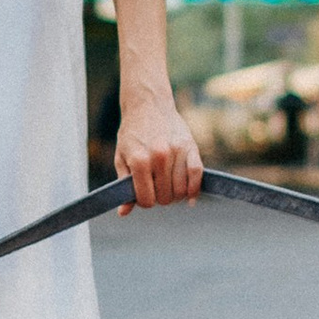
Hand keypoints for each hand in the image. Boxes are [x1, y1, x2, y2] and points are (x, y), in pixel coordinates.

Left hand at [115, 93, 203, 212]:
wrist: (148, 105)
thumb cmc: (132, 134)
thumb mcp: (121, 158)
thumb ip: (124, 186)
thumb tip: (123, 213)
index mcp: (139, 160)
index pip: (146, 199)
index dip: (145, 203)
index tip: (144, 197)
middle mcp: (159, 156)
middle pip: (165, 197)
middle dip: (160, 198)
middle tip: (157, 189)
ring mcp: (176, 151)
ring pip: (181, 190)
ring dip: (176, 195)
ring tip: (169, 188)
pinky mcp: (191, 146)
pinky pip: (197, 174)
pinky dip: (195, 189)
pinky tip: (189, 196)